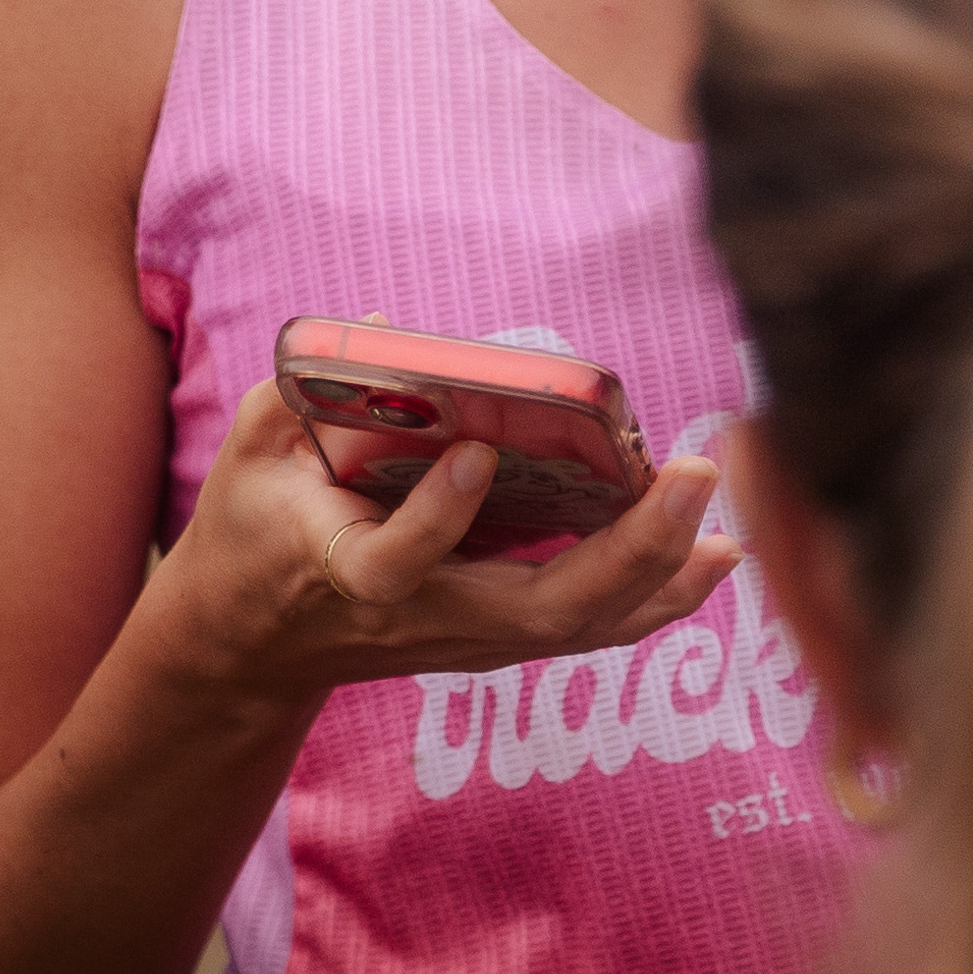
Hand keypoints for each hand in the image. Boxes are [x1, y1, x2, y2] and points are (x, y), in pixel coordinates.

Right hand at [143, 380, 741, 709]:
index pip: (395, 564)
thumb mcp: (250, 459)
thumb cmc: (252, 535)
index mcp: (345, 571)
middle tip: (694, 479)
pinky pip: (586, 627)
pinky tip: (712, 557)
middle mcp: (419, 616)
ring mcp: (463, 638)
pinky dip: (654, 597)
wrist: (245, 647)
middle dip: (624, 550)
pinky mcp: (492, 639)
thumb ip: (301, 394)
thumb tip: (385, 326)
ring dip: (660, 579)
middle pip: (532, 609)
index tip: (474, 455)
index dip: (438, 518)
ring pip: (576, 627)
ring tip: (726, 531)